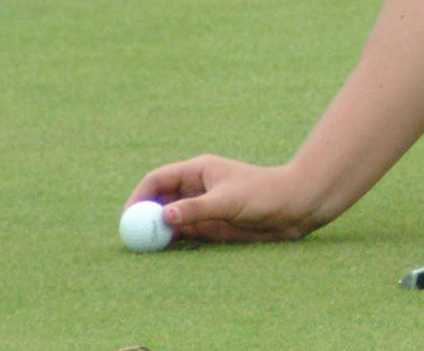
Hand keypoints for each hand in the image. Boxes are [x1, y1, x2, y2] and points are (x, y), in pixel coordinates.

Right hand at [126, 156, 328, 244]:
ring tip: (145, 249)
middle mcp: (197, 188)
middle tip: (130, 238)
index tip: (128, 216)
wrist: (295, 207)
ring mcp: (203, 208)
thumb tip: (163, 217)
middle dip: (144, 217)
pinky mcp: (212, 226)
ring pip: (171, 220)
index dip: (139, 196)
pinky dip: (173, 242)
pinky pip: (185, 234)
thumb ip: (196, 209)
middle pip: (160, 201)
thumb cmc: (265, 194)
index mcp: (198, 170)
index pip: (158, 179)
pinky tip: (165, 252)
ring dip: (157, 232)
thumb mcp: (228, 201)